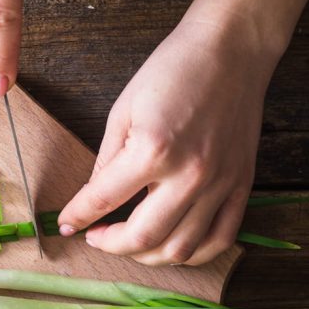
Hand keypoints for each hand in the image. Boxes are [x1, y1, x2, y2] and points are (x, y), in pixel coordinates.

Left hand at [57, 0, 308, 265]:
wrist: (230, 51)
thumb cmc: (174, 71)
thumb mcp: (124, 110)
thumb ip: (107, 161)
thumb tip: (94, 200)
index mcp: (153, 151)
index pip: (104, 200)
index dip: (78, 216)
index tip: (67, 224)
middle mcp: (190, 175)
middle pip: (143, 238)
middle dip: (110, 245)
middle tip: (96, 237)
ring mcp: (220, 184)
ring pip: (181, 250)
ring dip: (148, 257)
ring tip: (131, 244)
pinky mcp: (241, 185)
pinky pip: (220, 240)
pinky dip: (194, 254)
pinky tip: (173, 247)